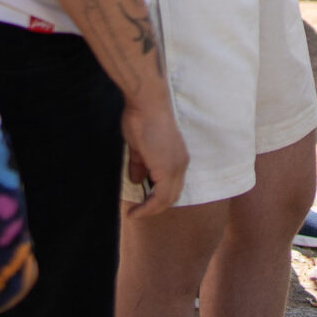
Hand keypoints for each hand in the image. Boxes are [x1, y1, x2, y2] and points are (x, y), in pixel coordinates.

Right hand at [120, 90, 188, 218]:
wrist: (147, 103)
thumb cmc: (142, 118)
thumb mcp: (139, 148)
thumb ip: (140, 164)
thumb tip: (136, 180)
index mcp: (177, 158)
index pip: (172, 186)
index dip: (157, 198)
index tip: (141, 203)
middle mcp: (181, 164)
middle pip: (172, 196)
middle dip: (154, 207)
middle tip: (138, 211)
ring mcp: (177, 167)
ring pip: (167, 199)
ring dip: (151, 210)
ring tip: (135, 214)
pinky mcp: (167, 169)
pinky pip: (160, 197)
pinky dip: (148, 207)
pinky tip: (135, 211)